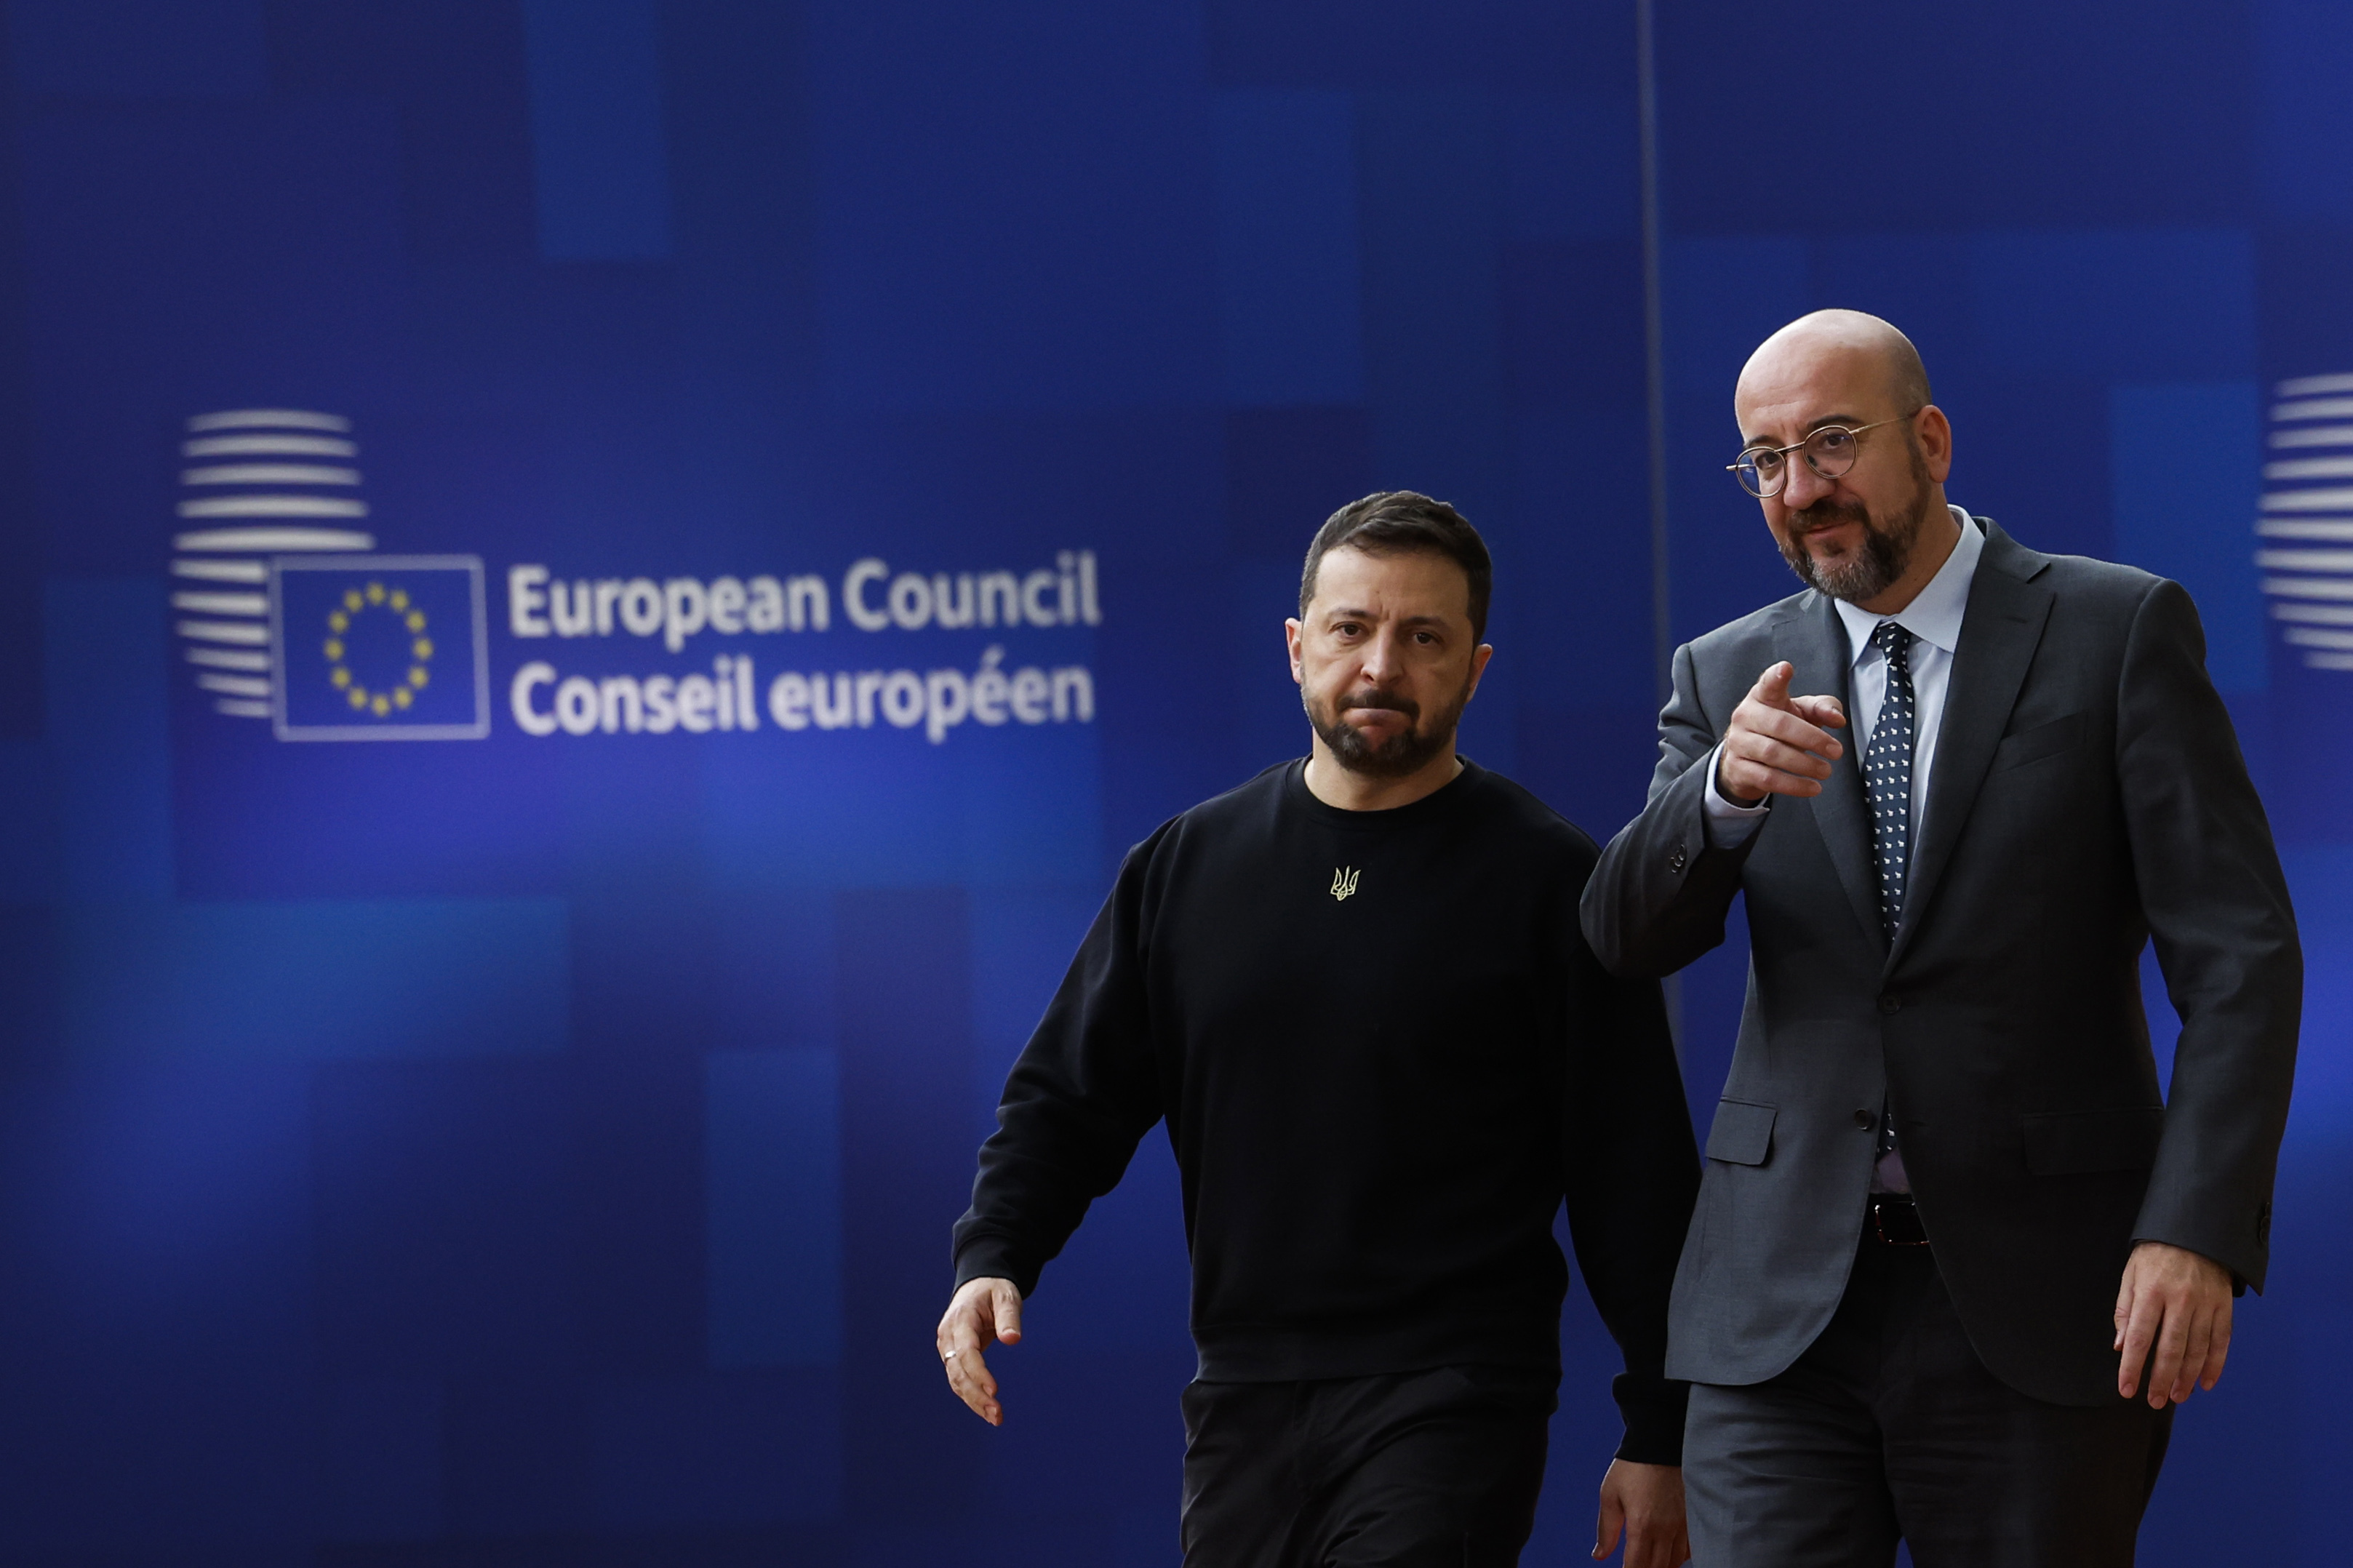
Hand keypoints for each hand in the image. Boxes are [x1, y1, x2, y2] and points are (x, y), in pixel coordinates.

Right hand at [936, 1276, 1023, 1425]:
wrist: (978, 1283)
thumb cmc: (994, 1289)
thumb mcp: (1006, 1296)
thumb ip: (1009, 1317)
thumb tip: (1013, 1339)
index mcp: (961, 1319)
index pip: (966, 1352)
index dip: (978, 1373)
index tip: (995, 1391)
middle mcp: (948, 1336)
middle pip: (957, 1372)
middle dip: (976, 1395)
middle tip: (997, 1415)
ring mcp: (947, 1347)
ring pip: (956, 1380)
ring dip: (973, 1401)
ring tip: (995, 1417)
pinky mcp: (952, 1355)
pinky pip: (959, 1379)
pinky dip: (971, 1395)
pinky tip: (986, 1409)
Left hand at [1594, 1459, 1688, 1566]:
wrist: (1659, 1444)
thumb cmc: (1632, 1468)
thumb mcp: (1610, 1496)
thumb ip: (1606, 1530)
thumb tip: (1599, 1555)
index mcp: (1642, 1525)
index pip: (1637, 1566)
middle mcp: (1665, 1529)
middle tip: (1635, 1566)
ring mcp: (1681, 1525)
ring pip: (1675, 1562)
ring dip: (1662, 1567)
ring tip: (1650, 1563)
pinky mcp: (1691, 1517)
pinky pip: (1689, 1549)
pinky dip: (1679, 1557)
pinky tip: (1668, 1555)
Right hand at [1718, 661, 1846, 803]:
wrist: (1746, 757)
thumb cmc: (1780, 726)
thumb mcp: (1801, 712)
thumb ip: (1823, 708)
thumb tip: (1837, 719)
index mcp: (1762, 697)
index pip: (1767, 684)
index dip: (1776, 677)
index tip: (1786, 669)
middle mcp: (1745, 716)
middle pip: (1779, 724)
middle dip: (1811, 739)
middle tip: (1836, 751)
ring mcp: (1738, 742)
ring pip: (1773, 753)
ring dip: (1804, 764)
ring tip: (1826, 771)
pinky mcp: (1738, 768)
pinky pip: (1767, 778)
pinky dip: (1794, 785)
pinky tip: (1812, 787)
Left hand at [2114, 1241, 2232, 1407]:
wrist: (2195, 1231)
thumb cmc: (2156, 1255)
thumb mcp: (2131, 1275)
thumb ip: (2125, 1311)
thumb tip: (2121, 1346)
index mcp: (2151, 1291)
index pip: (2140, 1336)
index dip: (2132, 1366)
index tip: (2127, 1389)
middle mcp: (2180, 1300)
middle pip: (2171, 1349)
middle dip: (2161, 1379)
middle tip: (2154, 1401)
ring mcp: (2205, 1304)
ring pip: (2197, 1349)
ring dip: (2187, 1377)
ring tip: (2177, 1396)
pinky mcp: (2224, 1307)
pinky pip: (2221, 1342)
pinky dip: (2215, 1365)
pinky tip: (2206, 1383)